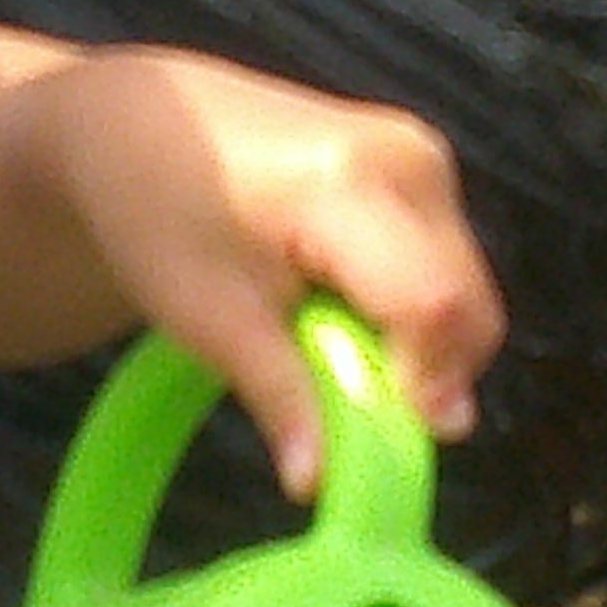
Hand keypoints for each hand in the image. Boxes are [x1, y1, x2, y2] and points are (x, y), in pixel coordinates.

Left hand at [19, 48, 500, 496]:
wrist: (140, 121)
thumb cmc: (158, 212)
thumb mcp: (207, 317)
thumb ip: (280, 395)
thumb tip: (320, 485)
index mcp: (348, 184)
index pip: (433, 306)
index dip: (425, 386)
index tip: (382, 443)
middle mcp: (409, 160)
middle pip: (466, 306)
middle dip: (424, 375)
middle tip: (344, 406)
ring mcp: (423, 155)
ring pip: (465, 293)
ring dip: (418, 345)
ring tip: (324, 342)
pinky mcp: (423, 163)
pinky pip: (447, 265)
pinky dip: (409, 310)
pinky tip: (337, 306)